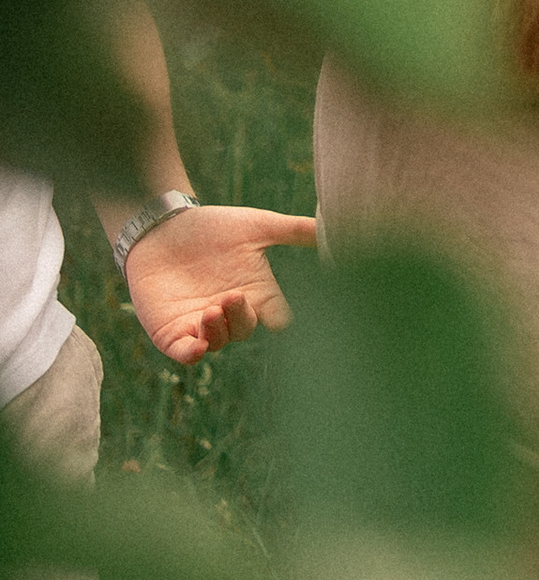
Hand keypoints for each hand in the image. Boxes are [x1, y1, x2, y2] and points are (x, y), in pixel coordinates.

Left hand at [121, 204, 318, 364]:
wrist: (160, 226)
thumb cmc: (211, 226)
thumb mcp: (257, 225)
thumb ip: (295, 230)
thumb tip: (335, 228)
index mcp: (256, 292)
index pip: (278, 317)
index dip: (282, 319)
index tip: (283, 316)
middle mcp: (232, 312)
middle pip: (247, 329)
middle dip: (243, 317)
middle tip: (233, 296)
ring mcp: (201, 323)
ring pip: (218, 342)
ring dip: (218, 331)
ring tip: (211, 309)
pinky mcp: (171, 330)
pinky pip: (184, 353)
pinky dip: (192, 354)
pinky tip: (197, 347)